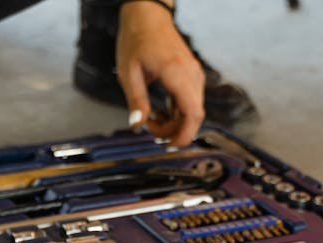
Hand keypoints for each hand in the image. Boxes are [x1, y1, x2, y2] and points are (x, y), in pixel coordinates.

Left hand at [115, 1, 205, 145]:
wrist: (147, 16)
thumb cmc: (136, 40)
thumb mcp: (128, 73)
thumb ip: (136, 101)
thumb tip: (137, 125)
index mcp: (177, 73)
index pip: (192, 113)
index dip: (185, 134)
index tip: (170, 145)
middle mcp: (191, 74)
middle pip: (194, 115)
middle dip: (174, 130)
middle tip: (151, 129)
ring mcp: (194, 74)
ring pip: (193, 110)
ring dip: (174, 121)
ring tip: (151, 118)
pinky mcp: (191, 75)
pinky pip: (190, 101)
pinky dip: (177, 112)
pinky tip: (160, 111)